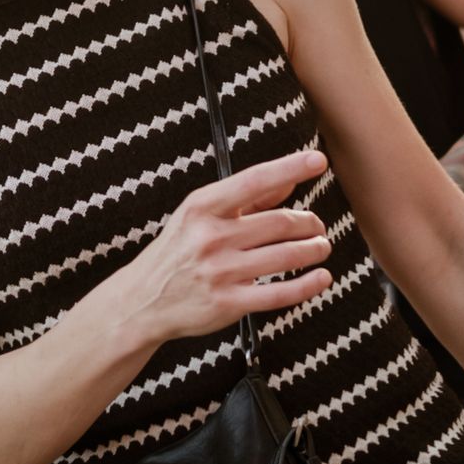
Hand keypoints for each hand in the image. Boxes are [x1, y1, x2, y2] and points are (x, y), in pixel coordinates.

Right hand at [124, 148, 331, 340]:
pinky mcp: (228, 304)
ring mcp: (220, 272)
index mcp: (202, 208)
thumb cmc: (176, 252)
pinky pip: (279, 293)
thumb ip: (245, 198)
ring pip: (286, 256)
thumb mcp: (199, 215)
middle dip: (309, 223)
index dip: (289, 168)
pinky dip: (307, 285)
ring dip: (314, 250)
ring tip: (321, 247)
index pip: (254, 181)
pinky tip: (321, 277)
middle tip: (318, 227)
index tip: (317, 160)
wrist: (142, 301)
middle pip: (280, 222)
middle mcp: (210, 237)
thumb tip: (288, 181)